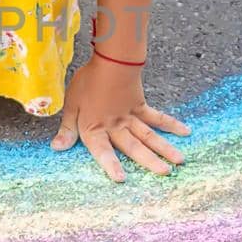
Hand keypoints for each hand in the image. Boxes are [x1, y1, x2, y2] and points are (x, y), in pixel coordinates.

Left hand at [50, 57, 191, 181]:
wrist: (110, 61)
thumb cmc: (87, 82)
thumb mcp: (71, 105)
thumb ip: (67, 128)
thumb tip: (57, 148)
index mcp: (96, 128)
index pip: (102, 151)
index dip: (110, 165)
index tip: (122, 180)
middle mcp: (115, 126)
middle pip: (133, 146)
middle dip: (149, 161)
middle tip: (166, 174)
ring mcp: (130, 117)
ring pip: (149, 135)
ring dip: (164, 148)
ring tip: (179, 161)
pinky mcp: (140, 106)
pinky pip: (157, 117)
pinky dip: (171, 124)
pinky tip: (185, 131)